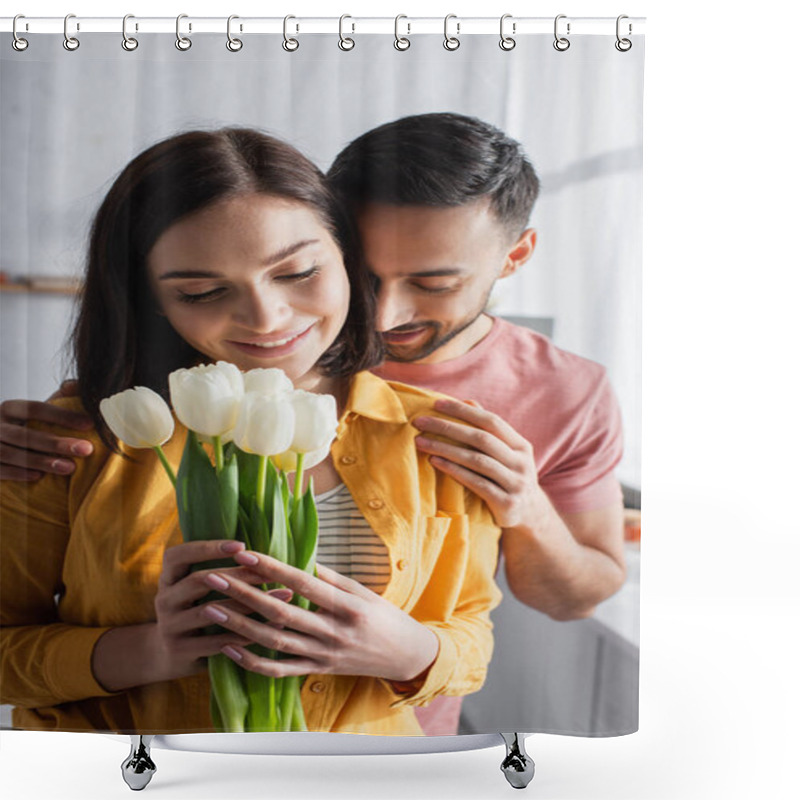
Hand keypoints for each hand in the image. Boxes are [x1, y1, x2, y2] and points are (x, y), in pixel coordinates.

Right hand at [1, 381, 93, 480]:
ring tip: (70, 467)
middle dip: (56, 443)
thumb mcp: (39, 411)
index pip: (36, 409)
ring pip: (11, 454)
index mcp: (10, 408)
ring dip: (42, 461)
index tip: (90, 424)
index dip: (63, 416)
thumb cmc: (27, 427)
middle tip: (86, 449)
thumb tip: (76, 384)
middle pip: (25, 434)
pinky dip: (19, 473)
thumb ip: (59, 397)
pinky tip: (40, 477)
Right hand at [149, 540, 262, 682]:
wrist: (171, 655)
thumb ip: (220, 572)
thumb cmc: (197, 611)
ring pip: (211, 611)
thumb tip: (265, 556)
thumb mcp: (197, 589)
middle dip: (238, 575)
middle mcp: (164, 599)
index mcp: (168, 577)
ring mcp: (169, 626)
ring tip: (279, 598)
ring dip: (248, 605)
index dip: (208, 548)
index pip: (179, 555)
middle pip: (199, 580)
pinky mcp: (179, 650)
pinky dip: (245, 634)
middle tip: (270, 574)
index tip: (241, 545)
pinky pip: (216, 641)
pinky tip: (269, 629)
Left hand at [200, 551, 439, 683]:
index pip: (301, 583)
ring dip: (239, 625)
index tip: (245, 553)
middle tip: (213, 578)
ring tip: (211, 609)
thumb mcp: (363, 591)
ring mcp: (323, 654)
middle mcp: (332, 631)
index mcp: (346, 605)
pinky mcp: (317, 671)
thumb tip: (298, 558)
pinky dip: (252, 662)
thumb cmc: (384, 617)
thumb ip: (330, 578)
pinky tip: (229, 648)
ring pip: (273, 641)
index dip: (271, 568)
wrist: (405, 656)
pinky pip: (279, 670)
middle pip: (280, 611)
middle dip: (244, 593)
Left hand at [413, 397, 542, 528]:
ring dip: (445, 449)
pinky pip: (476, 483)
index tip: (436, 403)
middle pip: (481, 439)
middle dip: (448, 427)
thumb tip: (467, 401)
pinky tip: (435, 462)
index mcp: (521, 445)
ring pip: (476, 460)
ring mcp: (515, 484)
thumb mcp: (506, 453)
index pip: (491, 421)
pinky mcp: (506, 504)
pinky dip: (454, 470)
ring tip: (420, 441)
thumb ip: (488, 430)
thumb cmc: (508, 478)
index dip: (464, 411)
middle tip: (420, 422)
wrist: (529, 517)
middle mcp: (521, 462)